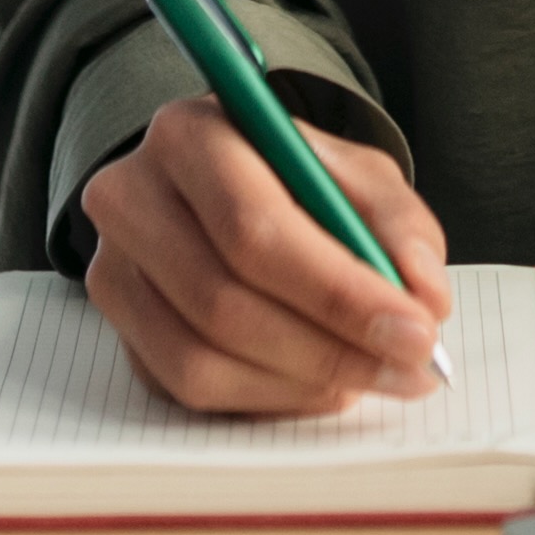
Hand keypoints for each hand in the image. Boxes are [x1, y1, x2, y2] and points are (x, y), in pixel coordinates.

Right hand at [76, 94, 454, 416]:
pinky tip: (321, 384)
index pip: (254, 228)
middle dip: (331, 348)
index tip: (416, 331)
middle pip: (223, 301)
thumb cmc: (293, 179)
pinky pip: (186, 386)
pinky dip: (266, 398)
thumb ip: (397, 223)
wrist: (222, 186)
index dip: (339, 292)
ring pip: (200, 357)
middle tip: (409, 369)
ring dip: (302, 383)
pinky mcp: (119, 328)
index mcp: (190, 136)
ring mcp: (113, 269)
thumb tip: (422, 295)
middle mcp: (131, 198)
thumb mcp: (357, 174)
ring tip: (372, 377)